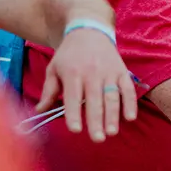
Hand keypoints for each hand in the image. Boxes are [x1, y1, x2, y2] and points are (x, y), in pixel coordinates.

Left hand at [37, 28, 136, 142]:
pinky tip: (130, 117)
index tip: (76, 130)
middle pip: (94, 100)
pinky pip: (128, 89)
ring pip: (112, 97)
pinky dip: (130, 103)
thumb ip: (49, 91)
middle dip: (96, 120)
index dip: (74, 114)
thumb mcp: (53, 69)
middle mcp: (92, 73)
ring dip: (113, 115)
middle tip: (98, 138)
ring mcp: (109, 72)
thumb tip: (40, 111)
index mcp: (73, 73)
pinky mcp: (122, 71)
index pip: (73, 98)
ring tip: (112, 132)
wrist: (89, 32)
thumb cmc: (69, 55)